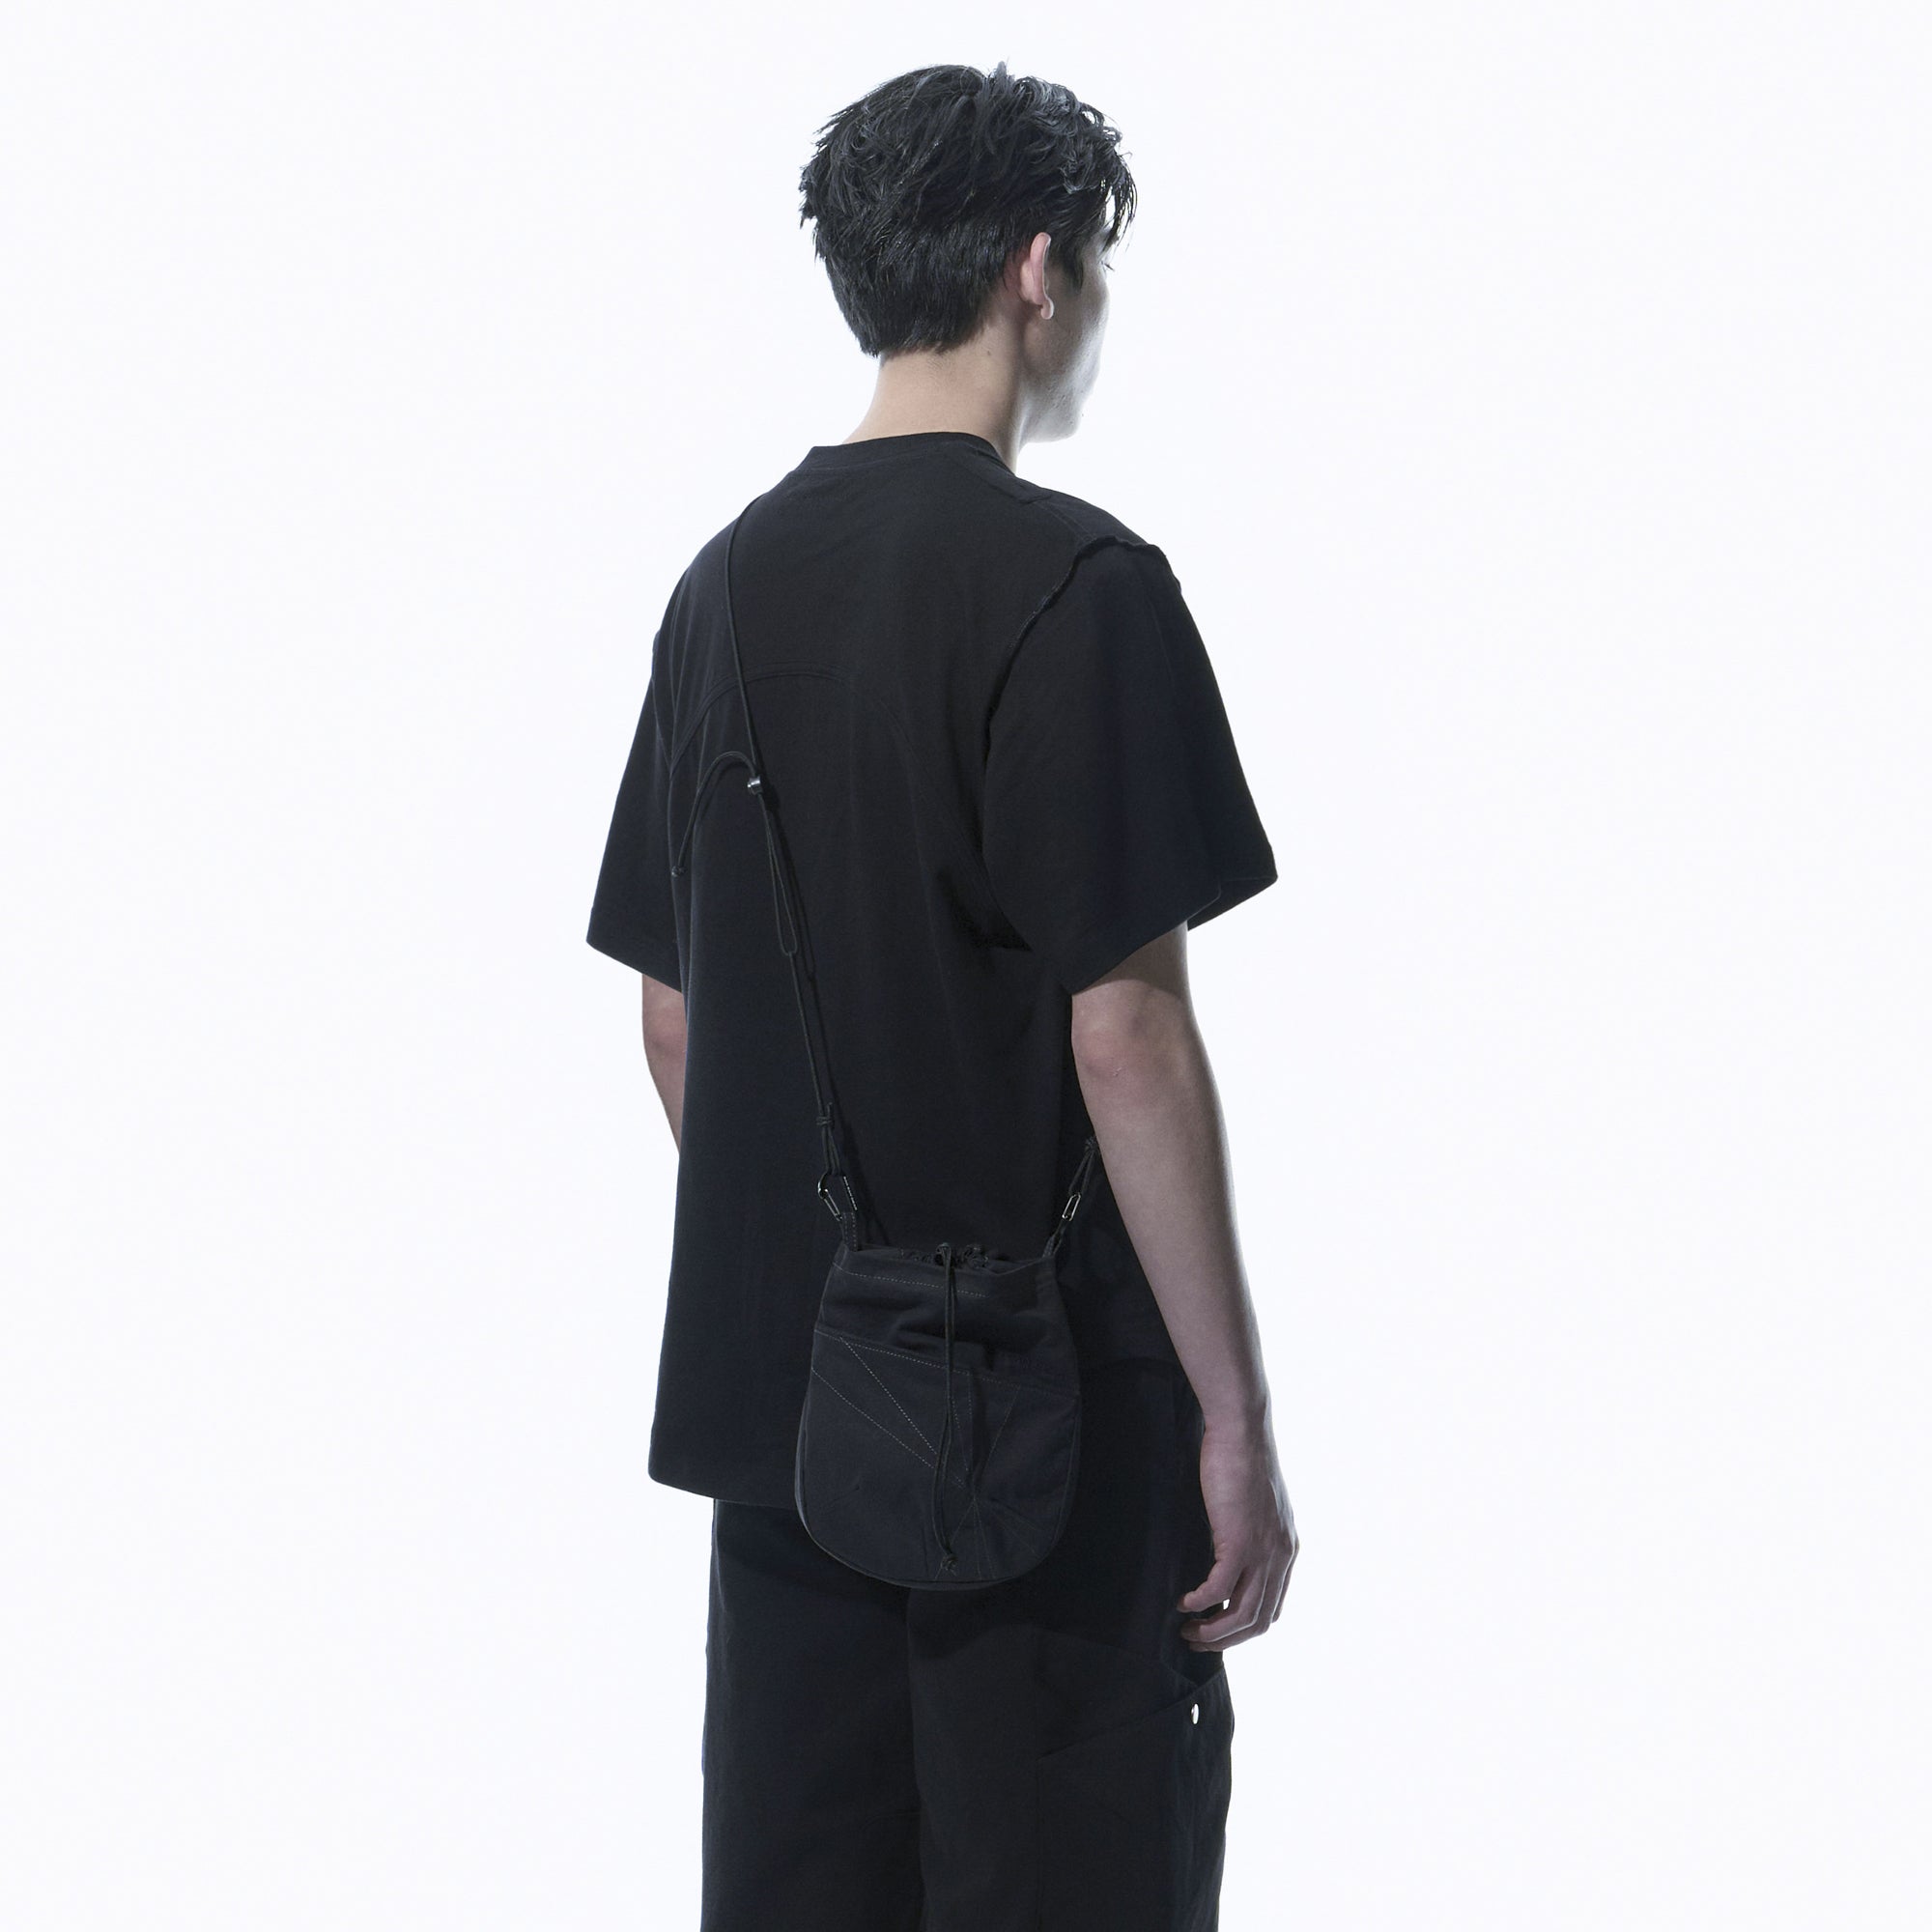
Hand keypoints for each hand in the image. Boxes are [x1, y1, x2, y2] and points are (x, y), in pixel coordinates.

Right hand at [1177, 1416, 1297, 1650]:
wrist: (1242, 1431)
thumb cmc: (1241, 1460)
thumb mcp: (1254, 1506)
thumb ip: (1250, 1534)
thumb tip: (1227, 1554)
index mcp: (1287, 1550)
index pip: (1272, 1608)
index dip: (1243, 1628)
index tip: (1216, 1628)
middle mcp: (1282, 1556)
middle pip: (1259, 1621)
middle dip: (1226, 1639)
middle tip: (1196, 1639)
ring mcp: (1264, 1551)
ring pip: (1242, 1614)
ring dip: (1213, 1631)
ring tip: (1186, 1629)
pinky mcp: (1240, 1541)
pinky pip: (1220, 1589)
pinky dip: (1200, 1603)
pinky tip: (1183, 1602)